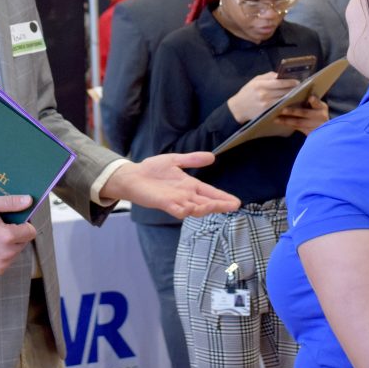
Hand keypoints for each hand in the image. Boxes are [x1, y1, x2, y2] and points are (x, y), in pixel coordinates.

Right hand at [0, 195, 36, 274]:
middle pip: (25, 241)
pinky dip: (4, 253)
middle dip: (17, 233)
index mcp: (6, 236)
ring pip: (17, 251)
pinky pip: (9, 260)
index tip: (12, 220)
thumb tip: (29, 200)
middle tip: (0, 227)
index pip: (31, 231)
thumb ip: (10, 202)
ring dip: (11, 244)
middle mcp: (6, 253)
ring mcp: (1, 264)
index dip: (24, 224)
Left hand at [101, 153, 240, 218]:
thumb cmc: (152, 169)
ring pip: (195, 208)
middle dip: (219, 205)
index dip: (222, 197)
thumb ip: (192, 159)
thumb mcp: (175, 160)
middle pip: (206, 202)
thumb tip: (212, 157)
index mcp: (189, 186)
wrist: (132, 175)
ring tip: (215, 206)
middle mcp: (185, 195)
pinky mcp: (164, 203)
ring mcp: (176, 201)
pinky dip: (186, 210)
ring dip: (205, 208)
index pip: (210, 192)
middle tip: (233, 206)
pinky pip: (178, 210)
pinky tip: (193, 208)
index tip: (236, 202)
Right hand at [227, 72, 298, 123]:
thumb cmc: (247, 92)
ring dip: (293, 97)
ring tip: (299, 94)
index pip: (279, 82)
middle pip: (283, 91)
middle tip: (302, 87)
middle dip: (294, 89)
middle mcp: (264, 95)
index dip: (290, 82)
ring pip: (284, 100)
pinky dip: (287, 104)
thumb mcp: (254, 81)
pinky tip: (292, 102)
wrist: (238, 108)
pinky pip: (281, 107)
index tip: (298, 81)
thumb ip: (267, 77)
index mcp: (260, 85)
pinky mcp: (268, 112)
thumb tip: (280, 75)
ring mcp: (266, 105)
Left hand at [276, 95, 329, 135]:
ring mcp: (315, 126)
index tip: (310, 97)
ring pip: (299, 122)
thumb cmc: (317, 111)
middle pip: (305, 113)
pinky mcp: (309, 132)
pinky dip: (287, 124)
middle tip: (283, 109)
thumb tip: (296, 88)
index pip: (318, 103)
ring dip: (286, 120)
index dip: (315, 101)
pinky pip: (296, 128)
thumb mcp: (318, 105)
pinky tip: (278, 121)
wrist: (323, 128)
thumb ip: (311, 100)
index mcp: (322, 107)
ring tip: (276, 118)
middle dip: (293, 111)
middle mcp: (320, 116)